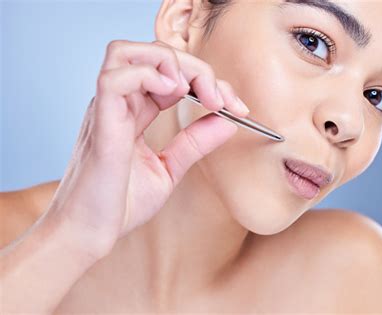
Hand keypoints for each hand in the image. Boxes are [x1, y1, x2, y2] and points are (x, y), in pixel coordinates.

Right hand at [47, 39, 248, 257]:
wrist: (88, 234)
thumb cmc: (120, 204)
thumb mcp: (169, 169)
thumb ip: (195, 143)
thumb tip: (228, 121)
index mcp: (135, 112)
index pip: (171, 75)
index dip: (208, 82)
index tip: (237, 109)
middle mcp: (120, 104)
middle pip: (154, 55)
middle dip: (197, 68)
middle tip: (221, 99)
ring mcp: (107, 110)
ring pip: (126, 52)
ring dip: (168, 61)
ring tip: (191, 90)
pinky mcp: (100, 123)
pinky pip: (114, 79)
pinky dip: (147, 76)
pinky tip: (171, 92)